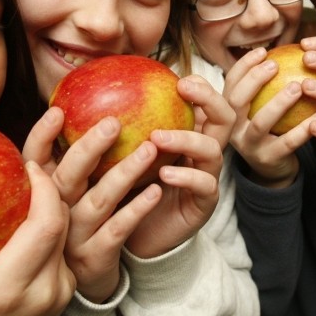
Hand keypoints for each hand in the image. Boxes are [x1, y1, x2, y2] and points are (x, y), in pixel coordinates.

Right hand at [0, 161, 74, 315]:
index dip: (44, 187)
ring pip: (66, 232)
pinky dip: (50, 224)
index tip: (24, 163)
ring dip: (51, 204)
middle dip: (50, 187)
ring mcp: (60, 293)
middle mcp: (44, 291)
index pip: (47, 224)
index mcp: (9, 290)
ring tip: (25, 183)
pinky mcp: (65, 292)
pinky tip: (27, 210)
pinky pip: (63, 246)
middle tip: (22, 165)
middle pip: (63, 221)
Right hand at [28, 108, 162, 302]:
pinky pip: (118, 229)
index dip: (41, 135)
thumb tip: (89, 103)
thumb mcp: (70, 188)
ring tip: (149, 149)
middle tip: (114, 122)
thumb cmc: (82, 218)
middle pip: (67, 176)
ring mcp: (73, 236)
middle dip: (89, 148)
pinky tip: (156, 191)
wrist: (88, 275)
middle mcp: (54, 212)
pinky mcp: (96, 255)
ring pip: (97, 201)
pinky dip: (136, 209)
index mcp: (44, 191)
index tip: (58, 111)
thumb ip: (75, 155)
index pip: (34, 159)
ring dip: (124, 173)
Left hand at [123, 77, 226, 258]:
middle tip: (182, 90)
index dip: (200, 87)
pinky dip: (186, 176)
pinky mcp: (203, 204)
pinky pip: (205, 185)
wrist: (130, 236)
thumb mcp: (120, 153)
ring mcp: (206, 177)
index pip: (206, 103)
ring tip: (157, 138)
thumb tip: (91, 92)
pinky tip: (164, 173)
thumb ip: (119, 126)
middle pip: (224, 117)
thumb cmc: (124, 189)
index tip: (177, 79)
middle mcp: (202, 152)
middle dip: (209, 99)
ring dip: (186, 139)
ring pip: (213, 149)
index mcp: (187, 134)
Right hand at [224, 37, 315, 186]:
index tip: (264, 51)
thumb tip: (273, 49)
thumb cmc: (269, 129)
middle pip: (237, 101)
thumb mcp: (258, 107)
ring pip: (261, 122)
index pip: (230, 83)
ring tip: (299, 86)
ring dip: (279, 102)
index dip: (244, 65)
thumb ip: (261, 85)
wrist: (273, 169)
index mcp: (229, 111)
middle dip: (255, 80)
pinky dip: (303, 128)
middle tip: (277, 64)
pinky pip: (287, 143)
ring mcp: (249, 146)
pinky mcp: (267, 160)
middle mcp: (233, 128)